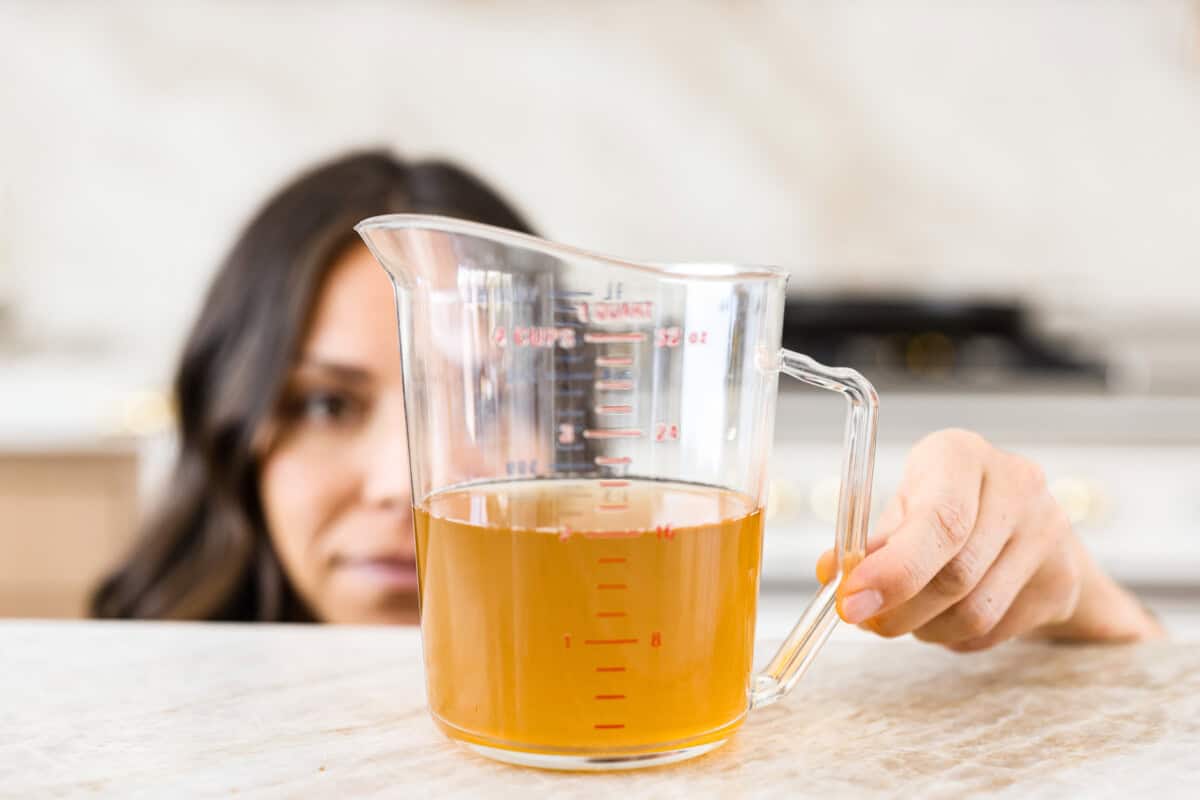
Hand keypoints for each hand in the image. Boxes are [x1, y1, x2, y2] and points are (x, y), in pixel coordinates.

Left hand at [816, 428, 1163, 650]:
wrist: (1027, 525)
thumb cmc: (947, 507)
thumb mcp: (904, 508)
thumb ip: (868, 543)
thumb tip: (832, 575)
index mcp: (962, 455)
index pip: (938, 520)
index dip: (892, 570)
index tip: (851, 602)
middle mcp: (1016, 486)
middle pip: (955, 574)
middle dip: (899, 609)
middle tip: (866, 621)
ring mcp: (1049, 533)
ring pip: (974, 612)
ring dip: (925, 628)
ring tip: (907, 616)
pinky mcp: (1061, 580)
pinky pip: (993, 631)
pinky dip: (954, 636)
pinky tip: (944, 616)